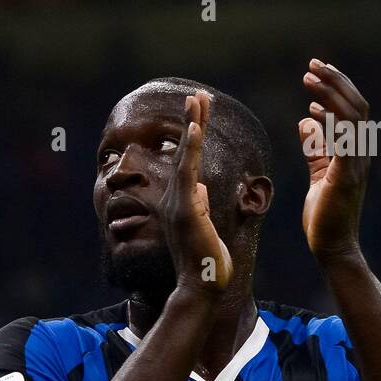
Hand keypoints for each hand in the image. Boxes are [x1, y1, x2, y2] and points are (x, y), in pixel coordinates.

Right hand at [160, 92, 231, 294]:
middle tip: (198, 93)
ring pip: (186, 156)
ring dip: (192, 125)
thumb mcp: (203, 227)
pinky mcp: (185, 209)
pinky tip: (196, 127)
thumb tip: (199, 187)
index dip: (194, 135)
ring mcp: (178, 202)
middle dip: (192, 120)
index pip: (189, 161)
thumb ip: (198, 205)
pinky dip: (192, 148)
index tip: (199, 112)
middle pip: (185, 151)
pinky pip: (188, 172)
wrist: (200, 287)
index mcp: (181, 201)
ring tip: (197, 99)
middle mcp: (175, 198)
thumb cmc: (205, 262)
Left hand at [299, 59, 369, 263]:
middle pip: (355, 105)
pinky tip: (311, 113)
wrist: (331, 244)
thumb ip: (315, 149)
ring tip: (309, 77)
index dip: (337, 86)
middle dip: (335, 81)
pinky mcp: (346, 176)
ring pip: (351, 117)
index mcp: (355, 150)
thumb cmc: (324, 213)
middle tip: (312, 65)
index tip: (316, 71)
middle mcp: (360, 152)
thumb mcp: (318, 173)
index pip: (352, 108)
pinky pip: (343, 141)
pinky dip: (330, 123)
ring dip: (330, 93)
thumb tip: (305, 123)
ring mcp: (356, 163)